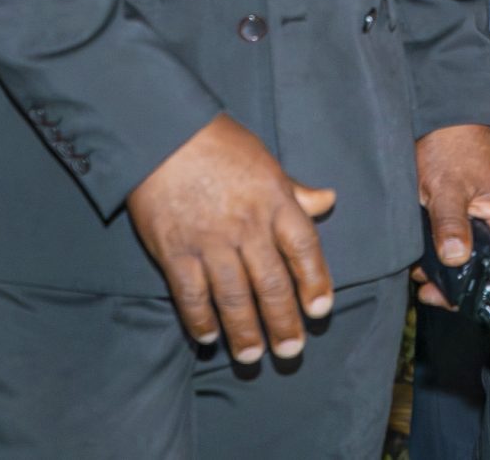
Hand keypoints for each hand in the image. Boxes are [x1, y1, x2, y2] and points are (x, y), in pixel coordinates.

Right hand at [125, 113, 336, 362]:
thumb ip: (294, 189)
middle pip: (272, 283)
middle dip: (283, 322)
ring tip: (252, 357)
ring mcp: (209, 241)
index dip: (315, 282)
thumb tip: (328, 200)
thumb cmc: (217, 142)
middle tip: (291, 350)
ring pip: (234, 297)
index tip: (321, 310)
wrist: (161, 132)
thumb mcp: (264, 160)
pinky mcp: (174, 251)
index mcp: (273, 200)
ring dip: (245, 332)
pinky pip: (191, 295)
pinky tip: (208, 337)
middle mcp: (246, 225)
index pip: (304, 248)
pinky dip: (200, 319)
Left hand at [414, 124, 489, 334]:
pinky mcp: (455, 213)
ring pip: (466, 259)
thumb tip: (455, 259)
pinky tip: (418, 263)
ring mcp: (474, 217)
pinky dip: (436, 258)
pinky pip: (451, 245)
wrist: (439, 113)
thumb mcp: (447, 185)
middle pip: (488, 267)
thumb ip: (451, 222)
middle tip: (436, 299)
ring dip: (445, 275)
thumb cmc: (451, 143)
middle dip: (464, 290)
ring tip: (420, 278)